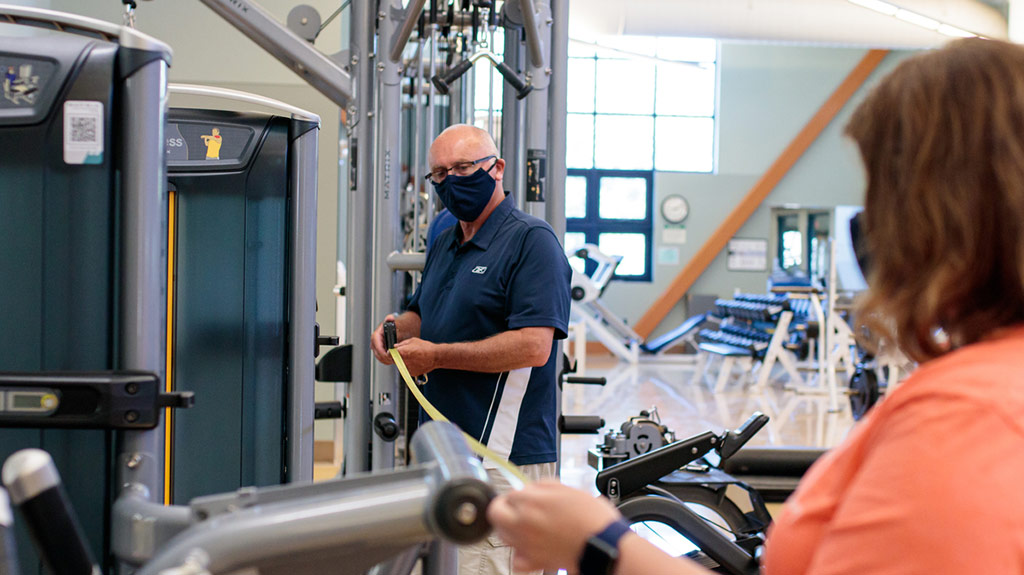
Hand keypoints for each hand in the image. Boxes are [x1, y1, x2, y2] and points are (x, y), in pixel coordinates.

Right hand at [371, 314, 397, 364]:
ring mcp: (376, 347)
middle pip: (377, 353)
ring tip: (393, 360)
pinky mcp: (379, 351)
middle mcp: (374, 341)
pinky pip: (381, 358)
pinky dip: (386, 361)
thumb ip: (391, 320)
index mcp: (376, 335)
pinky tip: (392, 360)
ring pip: (379, 357)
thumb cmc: (394, 325)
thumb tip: (390, 318)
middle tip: (393, 359)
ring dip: (386, 360)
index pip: (376, 345)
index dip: (382, 351)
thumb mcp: (392, 322)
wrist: (395, 328)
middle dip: (385, 357)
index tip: (388, 355)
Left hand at [392, 337, 438, 376]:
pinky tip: (416, 362)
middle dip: (398, 357)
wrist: (435, 357)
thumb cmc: (426, 348)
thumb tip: (396, 346)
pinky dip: (409, 366)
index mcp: (402, 352)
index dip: (391, 353)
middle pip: (395, 360)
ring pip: (401, 365)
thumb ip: (402, 344)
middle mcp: (403, 361)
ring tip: (413, 358)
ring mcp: (407, 368)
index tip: (392, 352)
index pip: (389, 354)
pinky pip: (406, 369)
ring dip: (404, 362)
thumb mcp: (413, 341)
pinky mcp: (411, 373)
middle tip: (406, 353)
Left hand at [487, 481, 622, 572]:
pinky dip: (519, 554)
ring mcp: (527, 544)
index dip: (518, 493)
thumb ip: (545, 486)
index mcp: (532, 502)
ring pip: (502, 535)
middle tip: (514, 508)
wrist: (605, 545)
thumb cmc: (593, 519)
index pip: (510, 493)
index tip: (524, 495)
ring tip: (524, 526)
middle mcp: (524, 522)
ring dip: (509, 529)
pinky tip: (529, 547)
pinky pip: (516, 559)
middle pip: (496, 513)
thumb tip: (534, 488)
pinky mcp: (534, 562)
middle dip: (503, 508)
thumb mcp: (570, 490)